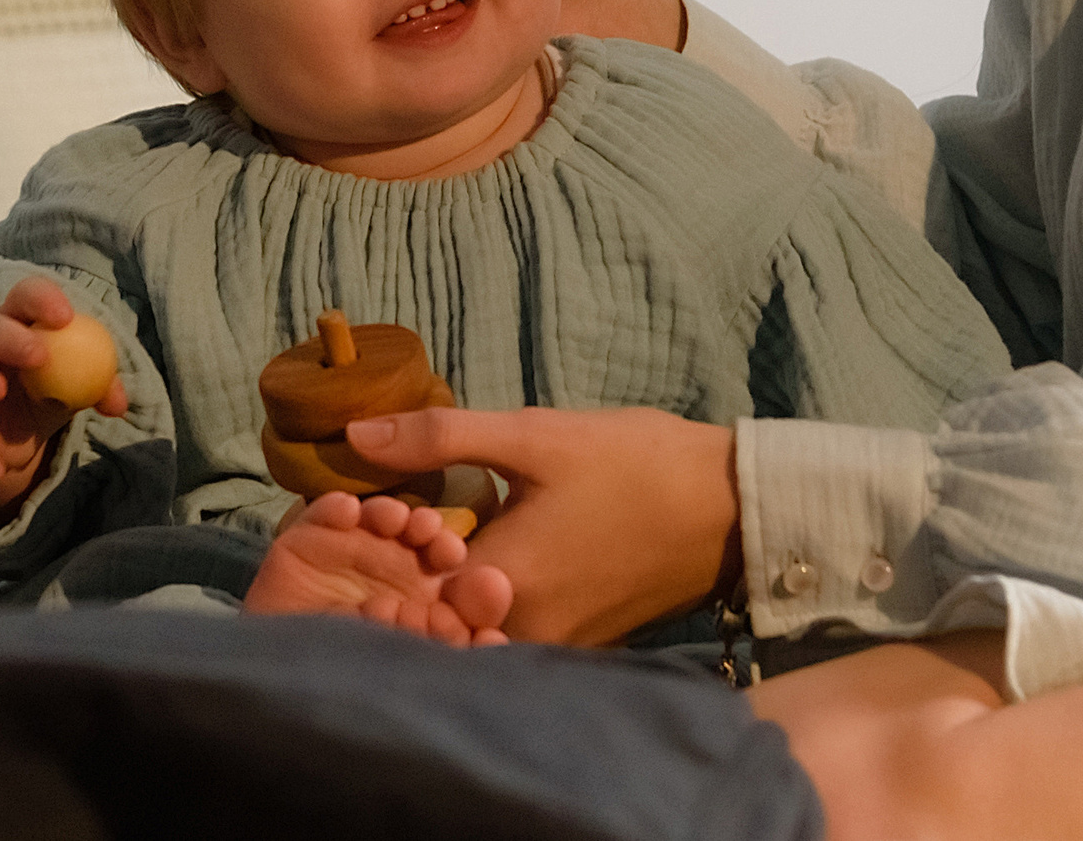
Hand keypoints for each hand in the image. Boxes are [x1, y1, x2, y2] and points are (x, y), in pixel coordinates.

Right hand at [0, 275, 128, 521]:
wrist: (11, 435)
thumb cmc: (48, 389)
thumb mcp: (76, 385)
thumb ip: (99, 387)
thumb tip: (118, 404)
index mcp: (20, 320)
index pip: (26, 296)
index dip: (42, 300)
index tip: (66, 317)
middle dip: (13, 338)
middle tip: (40, 354)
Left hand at [343, 405, 739, 645]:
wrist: (730, 508)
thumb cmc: (635, 466)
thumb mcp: (535, 436)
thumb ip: (440, 436)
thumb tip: (353, 436)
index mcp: (502, 585)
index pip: (400, 589)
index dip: (378, 550)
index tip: (378, 510)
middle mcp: (520, 633)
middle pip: (429, 616)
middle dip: (404, 573)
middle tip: (405, 521)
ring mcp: (550, 647)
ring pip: (467, 625)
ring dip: (443, 586)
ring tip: (442, 535)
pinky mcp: (575, 645)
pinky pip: (506, 629)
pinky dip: (483, 598)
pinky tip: (487, 554)